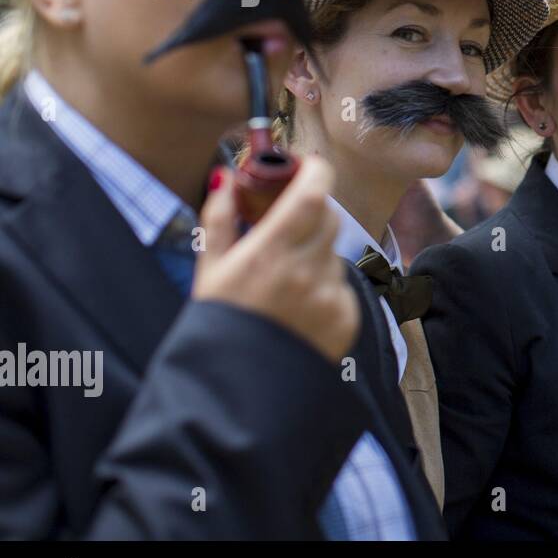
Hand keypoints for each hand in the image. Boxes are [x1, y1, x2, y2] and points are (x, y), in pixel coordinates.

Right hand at [193, 156, 357, 362]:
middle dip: (314, 210)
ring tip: (285, 280)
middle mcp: (304, 272)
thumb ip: (220, 219)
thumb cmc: (219, 324)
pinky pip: (342, 286)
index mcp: (268, 254)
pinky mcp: (346, 318)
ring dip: (315, 253)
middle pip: (329, 217)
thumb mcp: (210, 269)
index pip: (312, 195)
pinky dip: (324, 287)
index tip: (311, 166)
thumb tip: (225, 178)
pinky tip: (299, 307)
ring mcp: (329, 296)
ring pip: (333, 252)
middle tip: (293, 219)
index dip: (317, 172)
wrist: (236, 391)